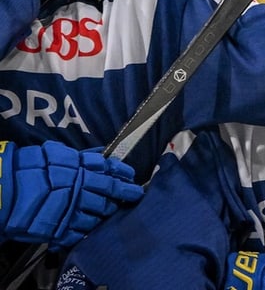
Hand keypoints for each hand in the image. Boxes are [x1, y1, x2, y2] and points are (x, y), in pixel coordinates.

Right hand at [0, 141, 142, 249]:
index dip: (125, 177)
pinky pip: (82, 232)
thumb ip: (84, 156)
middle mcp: (82, 189)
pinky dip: (88, 230)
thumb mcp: (61, 154)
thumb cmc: (33, 167)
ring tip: (107, 211)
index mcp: (83, 169)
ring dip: (106, 213)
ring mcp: (72, 210)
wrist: (6, 189)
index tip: (132, 178)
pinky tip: (89, 227)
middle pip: (111, 195)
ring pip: (100, 215)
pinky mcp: (61, 229)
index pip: (113, 173)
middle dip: (124, 196)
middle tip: (131, 196)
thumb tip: (104, 153)